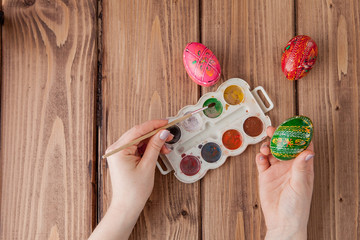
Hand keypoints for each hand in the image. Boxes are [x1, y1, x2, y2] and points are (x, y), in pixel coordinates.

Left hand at [89, 119, 172, 239]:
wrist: (127, 206)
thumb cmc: (133, 191)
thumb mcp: (147, 166)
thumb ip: (155, 147)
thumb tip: (162, 133)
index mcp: (118, 150)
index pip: (138, 130)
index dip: (154, 125)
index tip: (166, 123)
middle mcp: (116, 149)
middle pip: (138, 134)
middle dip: (155, 134)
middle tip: (168, 135)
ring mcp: (118, 153)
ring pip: (138, 140)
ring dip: (153, 142)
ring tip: (165, 147)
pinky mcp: (123, 157)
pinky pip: (137, 147)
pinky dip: (148, 148)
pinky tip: (158, 150)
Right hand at [255, 127, 313, 239]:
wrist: (282, 221)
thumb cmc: (297, 207)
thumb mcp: (301, 185)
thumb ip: (301, 168)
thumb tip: (308, 152)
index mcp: (302, 167)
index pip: (302, 148)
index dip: (299, 137)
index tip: (295, 127)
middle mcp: (289, 167)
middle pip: (283, 147)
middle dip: (278, 137)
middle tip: (273, 130)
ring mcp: (276, 170)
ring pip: (271, 152)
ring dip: (267, 146)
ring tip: (265, 147)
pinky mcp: (265, 176)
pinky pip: (261, 162)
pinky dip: (259, 158)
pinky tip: (260, 158)